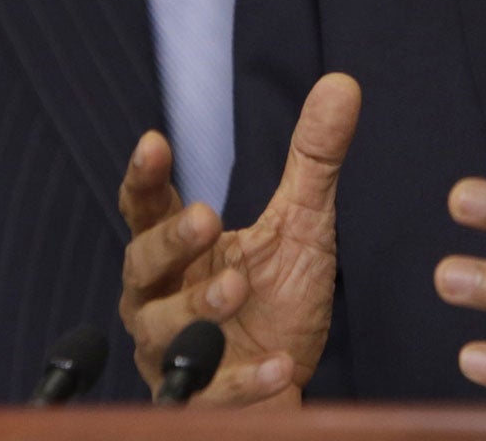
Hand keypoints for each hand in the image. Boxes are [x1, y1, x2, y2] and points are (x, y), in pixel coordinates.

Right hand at [117, 74, 361, 403]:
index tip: (154, 142)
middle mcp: (160, 298)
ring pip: (162, 331)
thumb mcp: (303, 222)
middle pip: (142, 265)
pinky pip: (209, 393)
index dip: (144, 176)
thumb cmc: (279, 295)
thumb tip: (343, 83)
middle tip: (206, 216)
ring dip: (197, 308)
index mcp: (177, 250)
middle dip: (169, 241)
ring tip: (238, 287)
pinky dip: (242, 382)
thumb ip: (314, 159)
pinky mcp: (200, 401)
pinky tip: (279, 364)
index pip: (145, 207)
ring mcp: (172, 353)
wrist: (287, 377)